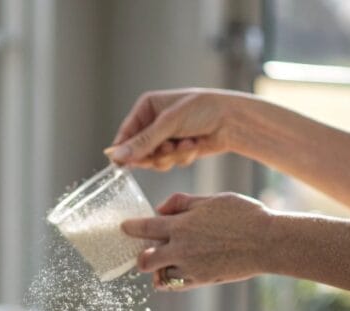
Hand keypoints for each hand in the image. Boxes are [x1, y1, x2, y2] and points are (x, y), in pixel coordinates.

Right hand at [107, 89, 248, 169]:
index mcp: (147, 107)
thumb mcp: (169, 123)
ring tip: (186, 143)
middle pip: (138, 152)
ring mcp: (166, 138)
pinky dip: (183, 157)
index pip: (125, 133)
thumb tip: (117, 156)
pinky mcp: (177, 150)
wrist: (231, 120)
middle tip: (168, 148)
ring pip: (155, 161)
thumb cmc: (203, 110)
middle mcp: (153, 123)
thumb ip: (143, 142)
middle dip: (156, 153)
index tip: (123, 164)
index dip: (125, 150)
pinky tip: (194, 145)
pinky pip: (170, 163)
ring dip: (171, 156)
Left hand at [121, 192, 273, 290]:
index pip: (145, 228)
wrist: (267, 242)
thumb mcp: (211, 200)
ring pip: (160, 275)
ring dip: (158, 269)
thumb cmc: (244, 215)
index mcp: (181, 226)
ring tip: (164, 261)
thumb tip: (160, 209)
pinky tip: (175, 272)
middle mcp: (181, 249)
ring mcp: (190, 268)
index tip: (124, 228)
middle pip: (145, 260)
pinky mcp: (201, 281)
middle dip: (141, 256)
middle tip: (144, 252)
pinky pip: (176, 285)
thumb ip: (182, 203)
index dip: (131, 228)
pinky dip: (171, 280)